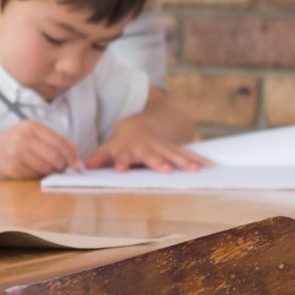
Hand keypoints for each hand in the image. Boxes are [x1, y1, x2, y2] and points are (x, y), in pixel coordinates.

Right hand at [0, 121, 84, 180]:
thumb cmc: (9, 146)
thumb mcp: (29, 135)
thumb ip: (52, 140)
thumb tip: (75, 151)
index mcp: (30, 126)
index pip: (59, 141)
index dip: (71, 155)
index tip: (77, 164)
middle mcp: (23, 137)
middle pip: (55, 155)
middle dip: (62, 166)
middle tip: (63, 171)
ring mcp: (17, 152)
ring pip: (46, 167)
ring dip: (51, 173)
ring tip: (47, 171)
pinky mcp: (13, 167)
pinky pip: (35, 176)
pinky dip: (38, 177)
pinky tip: (34, 173)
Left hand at [85, 118, 211, 171]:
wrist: (143, 125)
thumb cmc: (124, 142)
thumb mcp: (110, 147)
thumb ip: (100, 157)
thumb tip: (84, 166)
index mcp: (129, 149)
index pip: (123, 156)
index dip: (120, 162)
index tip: (118, 169)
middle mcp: (148, 148)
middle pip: (153, 155)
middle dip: (159, 162)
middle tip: (166, 170)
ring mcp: (163, 148)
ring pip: (175, 154)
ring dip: (184, 162)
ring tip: (194, 169)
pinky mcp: (176, 150)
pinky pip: (189, 155)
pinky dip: (199, 160)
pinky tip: (210, 166)